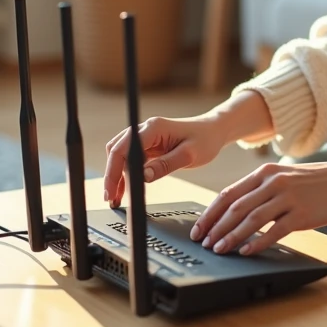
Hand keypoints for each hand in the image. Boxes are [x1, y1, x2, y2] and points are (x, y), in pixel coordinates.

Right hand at [103, 115, 226, 206]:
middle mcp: (146, 129)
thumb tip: (143, 177)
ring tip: (115, 198)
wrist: (214, 130)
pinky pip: (131, 158)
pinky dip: (126, 173)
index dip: (114, 171)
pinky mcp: (149, 144)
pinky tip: (125, 189)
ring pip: (121, 154)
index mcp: (153, 128)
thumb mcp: (189, 155)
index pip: (124, 148)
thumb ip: (165, 166)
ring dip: (116, 175)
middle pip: (117, 150)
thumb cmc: (205, 139)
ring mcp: (146, 136)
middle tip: (111, 198)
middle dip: (112, 175)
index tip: (112, 191)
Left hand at [190, 159, 326, 255]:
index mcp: (265, 172)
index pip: (229, 193)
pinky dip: (257, 242)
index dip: (211, 212)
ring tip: (220, 249)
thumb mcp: (283, 176)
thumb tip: (233, 208)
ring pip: (251, 220)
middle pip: (236, 207)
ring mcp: (287, 198)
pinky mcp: (301, 214)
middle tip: (204, 242)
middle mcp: (274, 182)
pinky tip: (247, 251)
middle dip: (216, 227)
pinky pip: (274, 231)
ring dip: (232, 236)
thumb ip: (260, 189)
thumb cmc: (313, 182)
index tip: (199, 228)